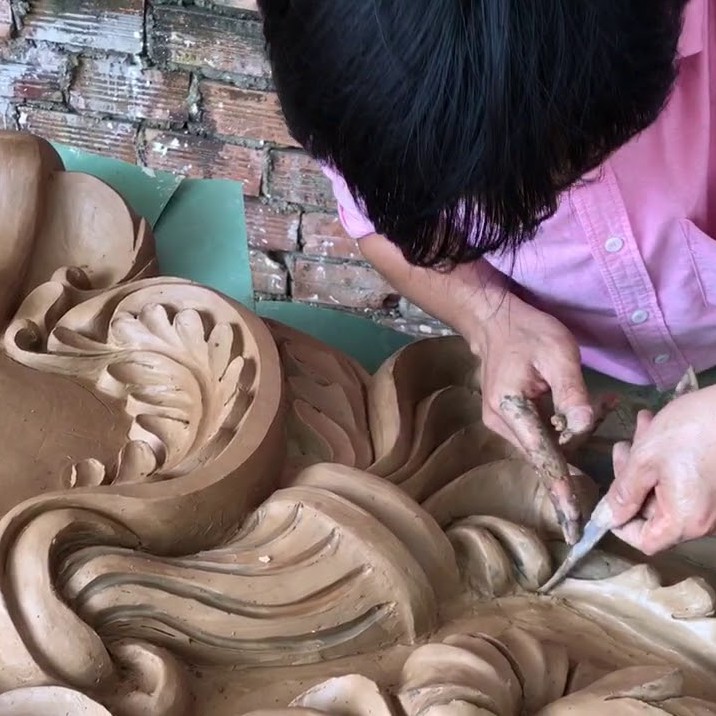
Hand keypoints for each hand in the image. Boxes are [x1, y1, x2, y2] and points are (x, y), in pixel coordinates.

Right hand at [468, 295, 593, 542]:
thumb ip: (572, 393)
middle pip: (549, 453)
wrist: (494, 323)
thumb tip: (584, 427)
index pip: (542, 456)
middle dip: (580, 439)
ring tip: (599, 400)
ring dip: (575, 431)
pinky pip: (543, 436)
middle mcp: (502, 424)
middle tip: (604, 405)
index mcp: (511, 409)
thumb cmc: (526, 333)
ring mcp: (503, 424)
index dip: (560, 488)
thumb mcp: (558, 354)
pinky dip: (565, 426)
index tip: (571, 522)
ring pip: (548, 446)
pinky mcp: (510, 421)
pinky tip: (582, 405)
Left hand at [606, 386, 715, 554]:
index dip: (620, 522)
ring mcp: (712, 502)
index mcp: (685, 521)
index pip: (645, 541)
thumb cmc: (691, 432)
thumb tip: (606, 519)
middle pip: (652, 512)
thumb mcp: (645, 461)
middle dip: (631, 479)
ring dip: (645, 460)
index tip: (608, 497)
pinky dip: (665, 458)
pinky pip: (682, 479)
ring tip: (641, 428)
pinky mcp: (714, 484)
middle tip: (623, 447)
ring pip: (665, 489)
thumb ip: (623, 493)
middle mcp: (704, 520)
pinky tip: (654, 427)